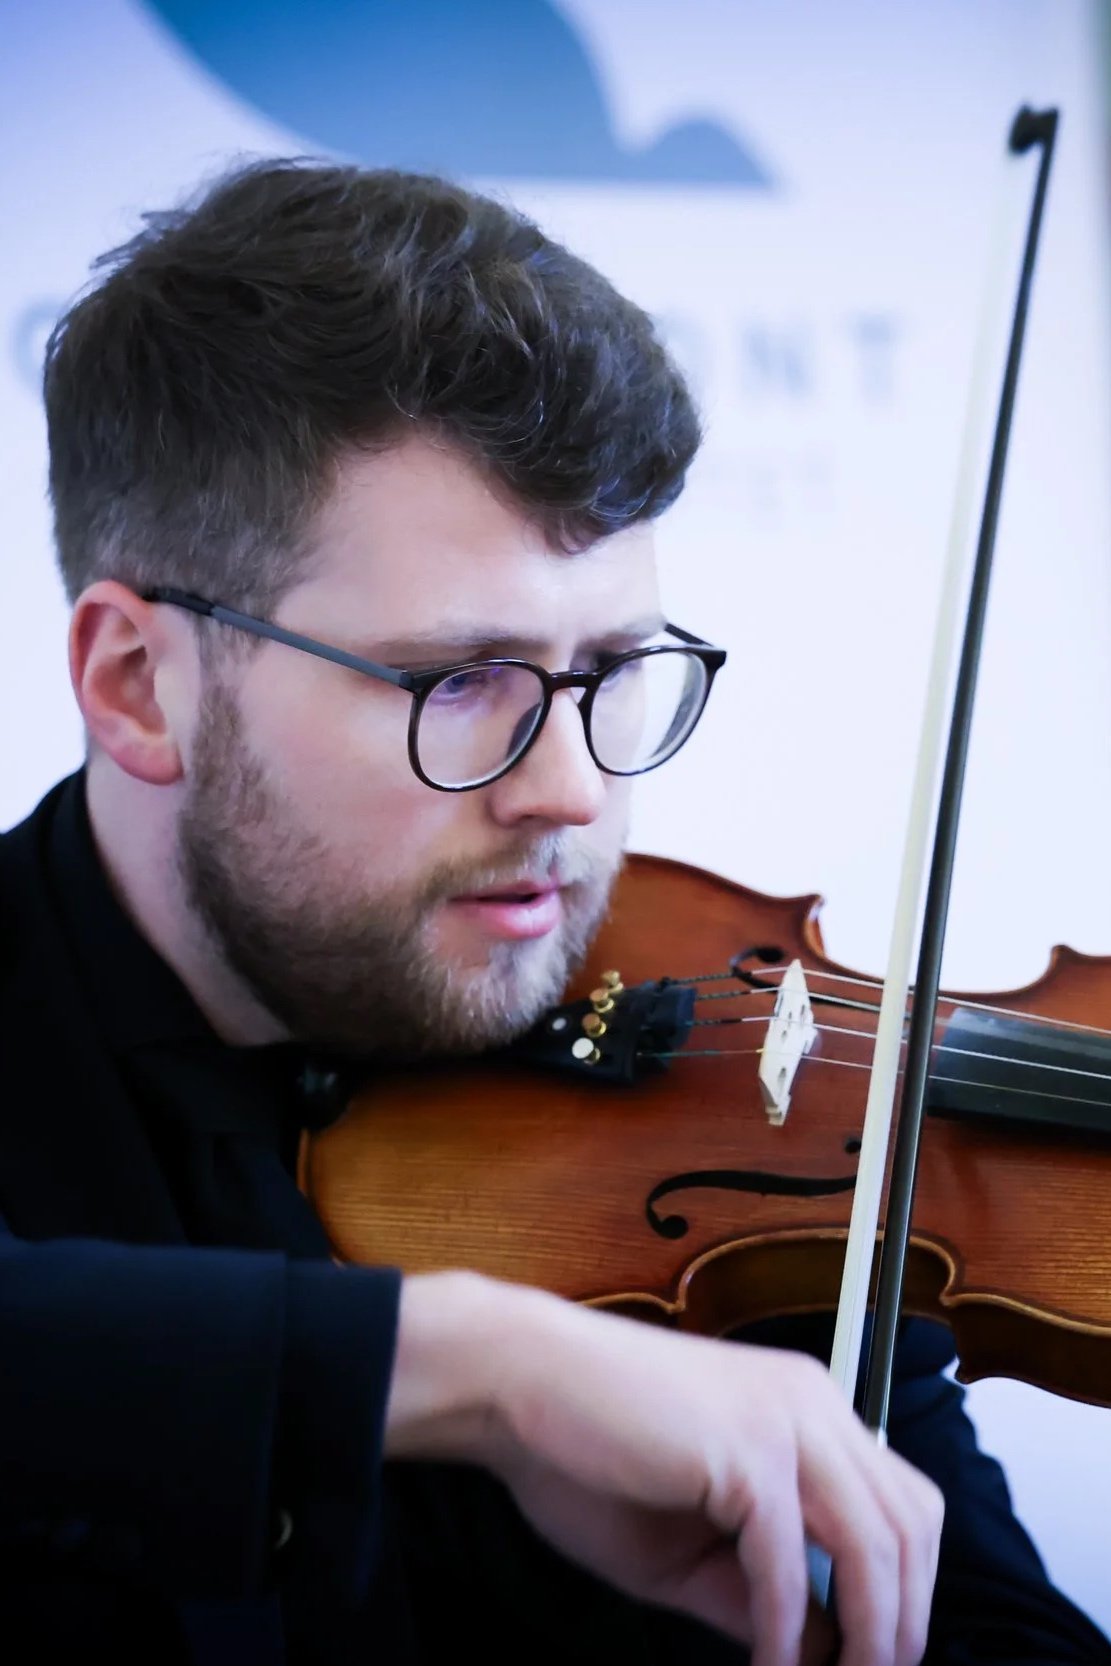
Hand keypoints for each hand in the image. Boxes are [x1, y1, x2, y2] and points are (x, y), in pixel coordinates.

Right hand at [386, 1273, 942, 1665]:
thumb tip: (820, 1649)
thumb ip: (753, 1590)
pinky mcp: (749, 1451)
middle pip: (912, 1524)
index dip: (909, 1587)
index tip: (878, 1655)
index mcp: (804, 1405)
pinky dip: (785, 1636)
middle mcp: (812, 1402)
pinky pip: (792, 1567)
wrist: (514, 1380)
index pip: (902, 1499)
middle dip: (906, 1622)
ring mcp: (786, 1420)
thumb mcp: (685, 1543)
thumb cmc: (584, 1449)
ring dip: (871, 1638)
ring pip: (877, 1546)